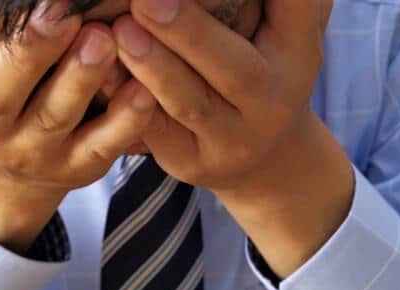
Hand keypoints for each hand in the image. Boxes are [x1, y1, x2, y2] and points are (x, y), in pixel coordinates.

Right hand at [0, 0, 157, 251]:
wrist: (11, 173)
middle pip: (3, 90)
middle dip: (32, 51)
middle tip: (62, 12)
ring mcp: (37, 152)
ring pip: (58, 117)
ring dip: (82, 78)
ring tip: (105, 39)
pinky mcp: (79, 168)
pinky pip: (103, 146)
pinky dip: (126, 120)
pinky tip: (145, 90)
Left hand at [112, 0, 330, 192]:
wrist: (260, 154)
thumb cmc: (261, 74)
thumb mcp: (284, 34)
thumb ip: (280, 0)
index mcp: (297, 58)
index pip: (297, 12)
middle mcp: (270, 103)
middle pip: (235, 68)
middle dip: (190, 32)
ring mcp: (232, 140)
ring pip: (190, 105)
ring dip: (154, 68)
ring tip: (118, 32)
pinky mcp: (192, 162)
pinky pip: (157, 134)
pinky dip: (128, 104)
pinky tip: (102, 74)